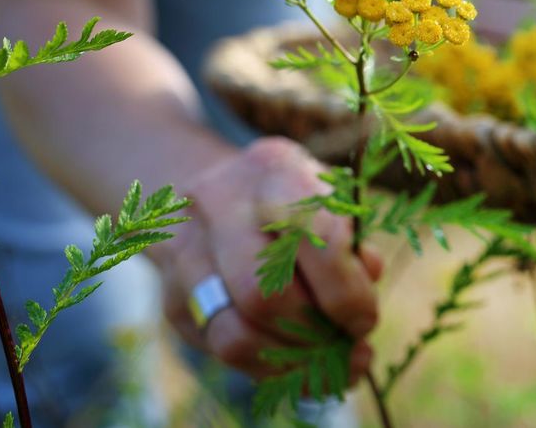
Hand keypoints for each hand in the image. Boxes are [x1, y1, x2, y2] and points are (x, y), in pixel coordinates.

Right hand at [152, 137, 382, 382]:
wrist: (218, 193)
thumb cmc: (296, 203)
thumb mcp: (332, 206)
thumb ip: (353, 252)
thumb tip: (358, 315)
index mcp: (276, 168)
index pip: (315, 238)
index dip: (346, 294)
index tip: (364, 323)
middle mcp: (221, 201)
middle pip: (265, 293)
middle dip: (315, 334)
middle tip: (347, 350)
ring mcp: (185, 248)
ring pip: (235, 331)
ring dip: (289, 360)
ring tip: (324, 366)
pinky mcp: (171, 295)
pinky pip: (218, 348)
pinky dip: (264, 366)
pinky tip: (292, 363)